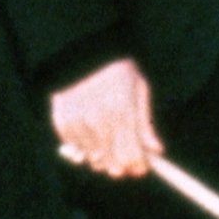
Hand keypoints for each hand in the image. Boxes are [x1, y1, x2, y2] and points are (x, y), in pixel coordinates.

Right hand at [52, 56, 160, 177]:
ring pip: (93, 159)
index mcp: (123, 113)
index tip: (142, 167)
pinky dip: (84, 146)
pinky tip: (90, 131)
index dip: (138, 167)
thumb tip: (157, 150)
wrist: (80, 51)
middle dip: (122, 166)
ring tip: (108, 140)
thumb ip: (146, 123)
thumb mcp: (138, 89)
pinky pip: (75, 148)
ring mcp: (78, 123)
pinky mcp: (62, 122)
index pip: (132, 157)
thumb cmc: (116, 68)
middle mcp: (99, 122)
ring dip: (103, 157)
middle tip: (127, 160)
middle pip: (112, 164)